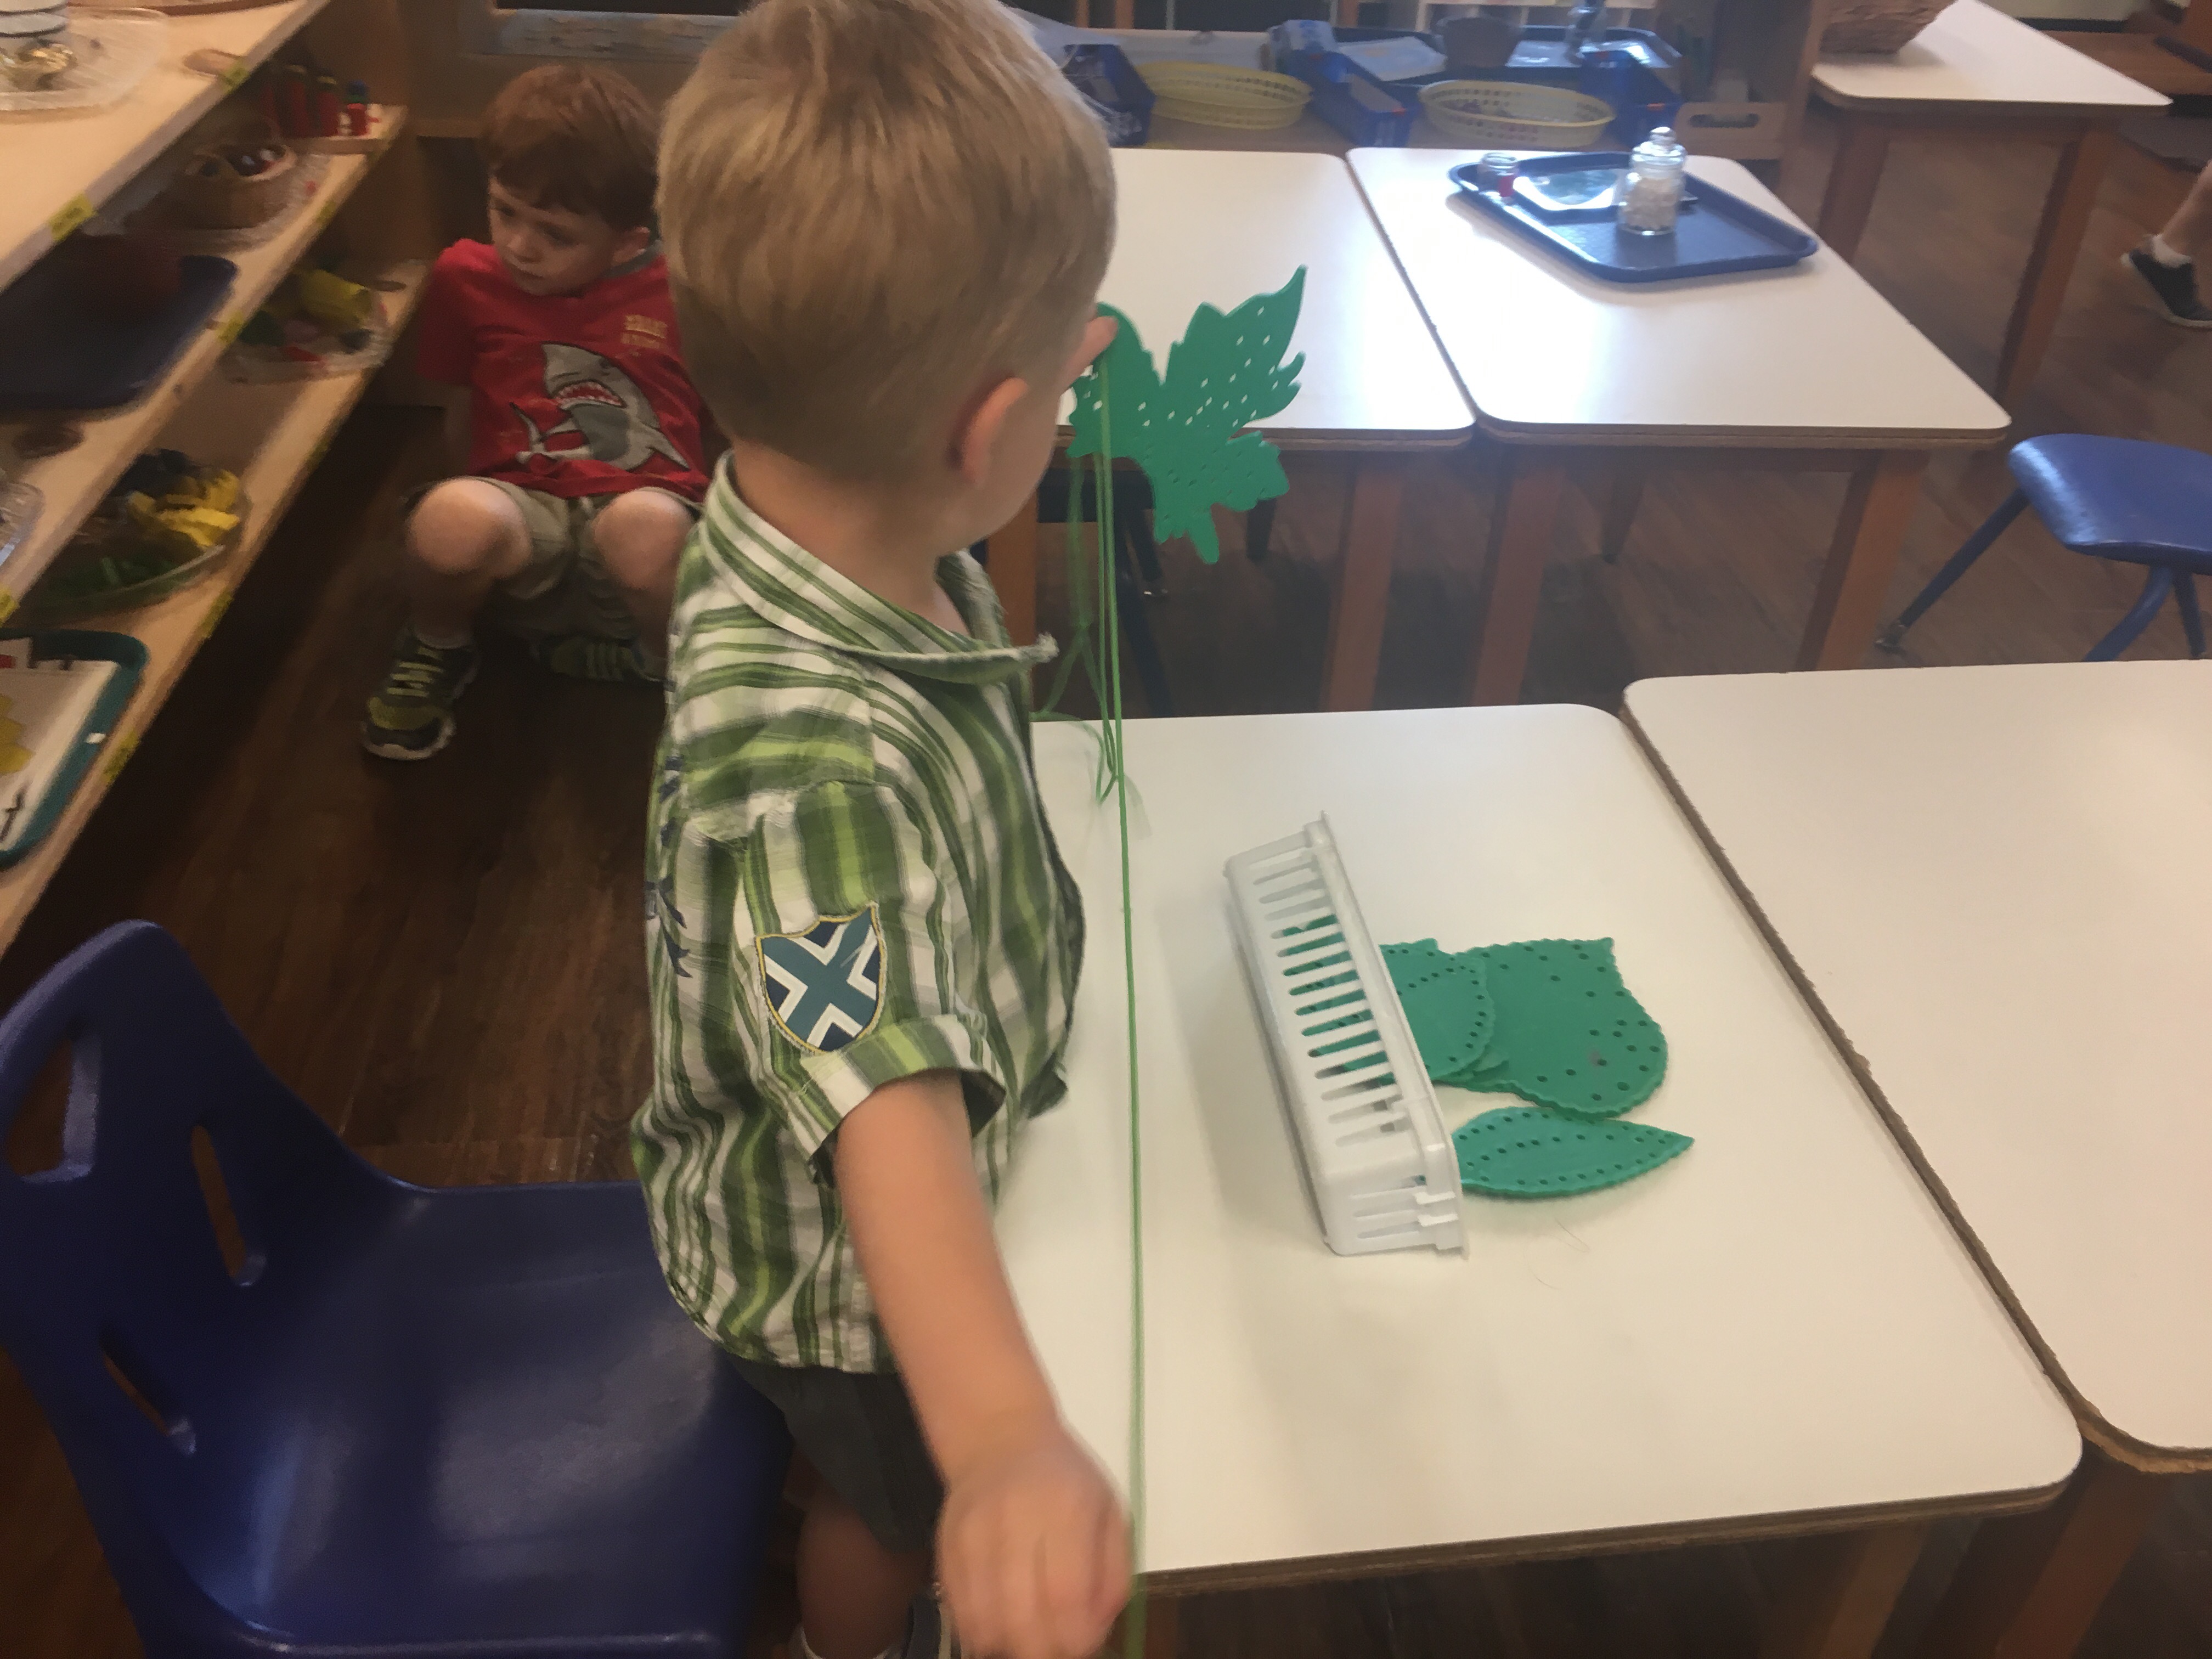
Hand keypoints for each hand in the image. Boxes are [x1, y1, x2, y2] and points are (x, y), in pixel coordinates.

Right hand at [937, 1418, 1128, 1658]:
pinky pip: (956, 1607)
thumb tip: (1092, 1634)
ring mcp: (973, 1533)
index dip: (1072, 1636)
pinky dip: (977, 1629)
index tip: (1079, 1646)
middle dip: (1040, 1649)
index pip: (1065, 1593)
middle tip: (1051, 1649)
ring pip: (983, 1618)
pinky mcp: (945, 1545)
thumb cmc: (1066, 1482)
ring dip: (1007, 1643)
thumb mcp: (1108, 1514)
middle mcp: (1016, 1519)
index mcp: (1067, 1510)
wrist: (999, 1437)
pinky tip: (997, 1623)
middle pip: (1020, 1614)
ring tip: (1024, 1637)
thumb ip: (1112, 1576)